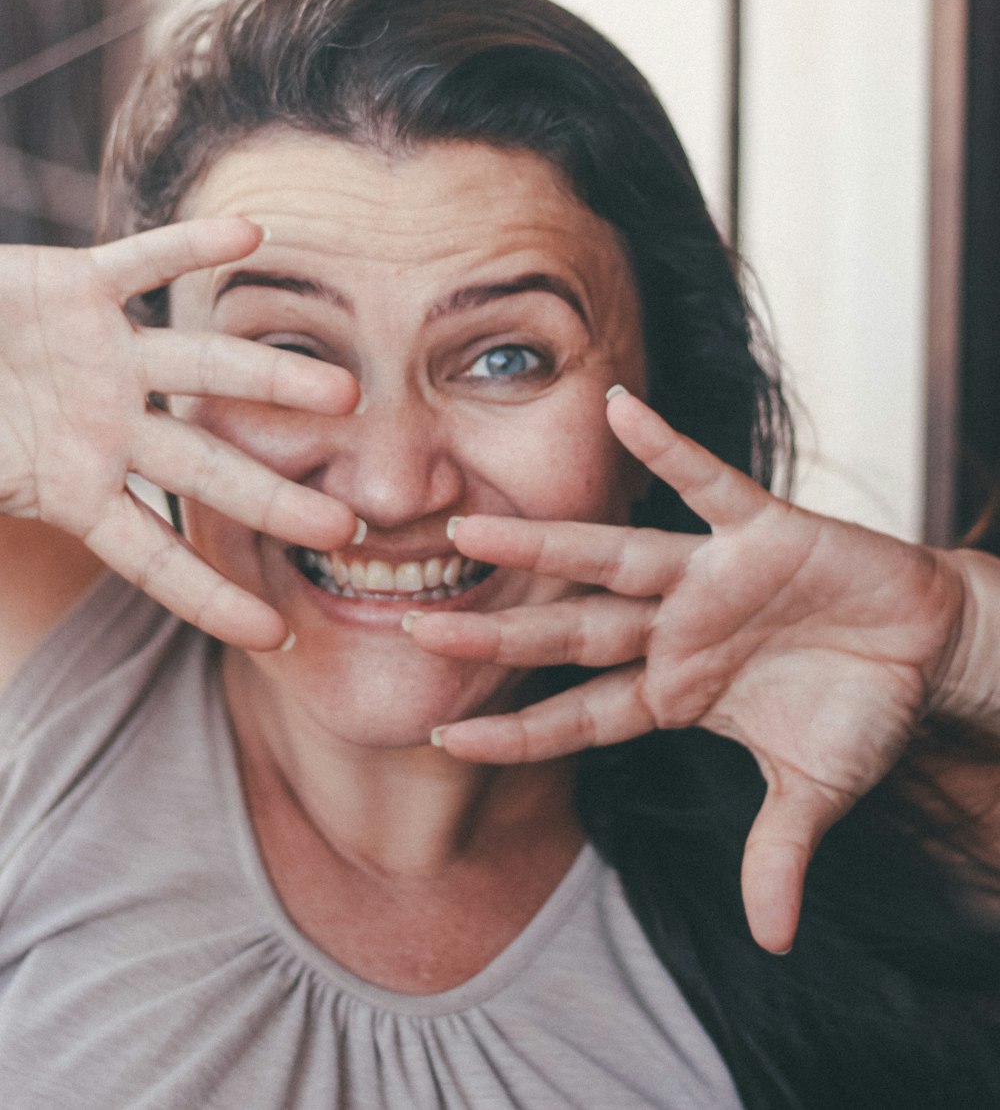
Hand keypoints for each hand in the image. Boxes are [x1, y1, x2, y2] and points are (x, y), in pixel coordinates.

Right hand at [0, 219, 359, 646]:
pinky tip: (250, 233)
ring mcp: (101, 358)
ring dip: (272, 379)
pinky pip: (142, 263)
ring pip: (201, 368)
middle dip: (273, 501)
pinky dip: (190, 246)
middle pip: (207, 470)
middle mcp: (107, 425)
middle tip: (347, 530)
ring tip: (344, 392)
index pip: (153, 559)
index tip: (277, 637)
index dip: (209, 599)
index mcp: (77, 489)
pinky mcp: (77, 288)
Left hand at [408, 388, 968, 951]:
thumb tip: (772, 939)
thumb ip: (778, 853)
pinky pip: (709, 482)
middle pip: (572, 631)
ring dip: (544, 544)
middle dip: (499, 632)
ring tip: (471, 528)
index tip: (443, 736)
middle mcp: (677, 629)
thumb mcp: (815, 792)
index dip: (518, 727)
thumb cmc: (861, 708)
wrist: (928, 646)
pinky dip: (667, 447)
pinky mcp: (762, 530)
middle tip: (415, 621)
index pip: (581, 716)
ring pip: (613, 556)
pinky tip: (618, 408)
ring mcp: (712, 577)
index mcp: (678, 691)